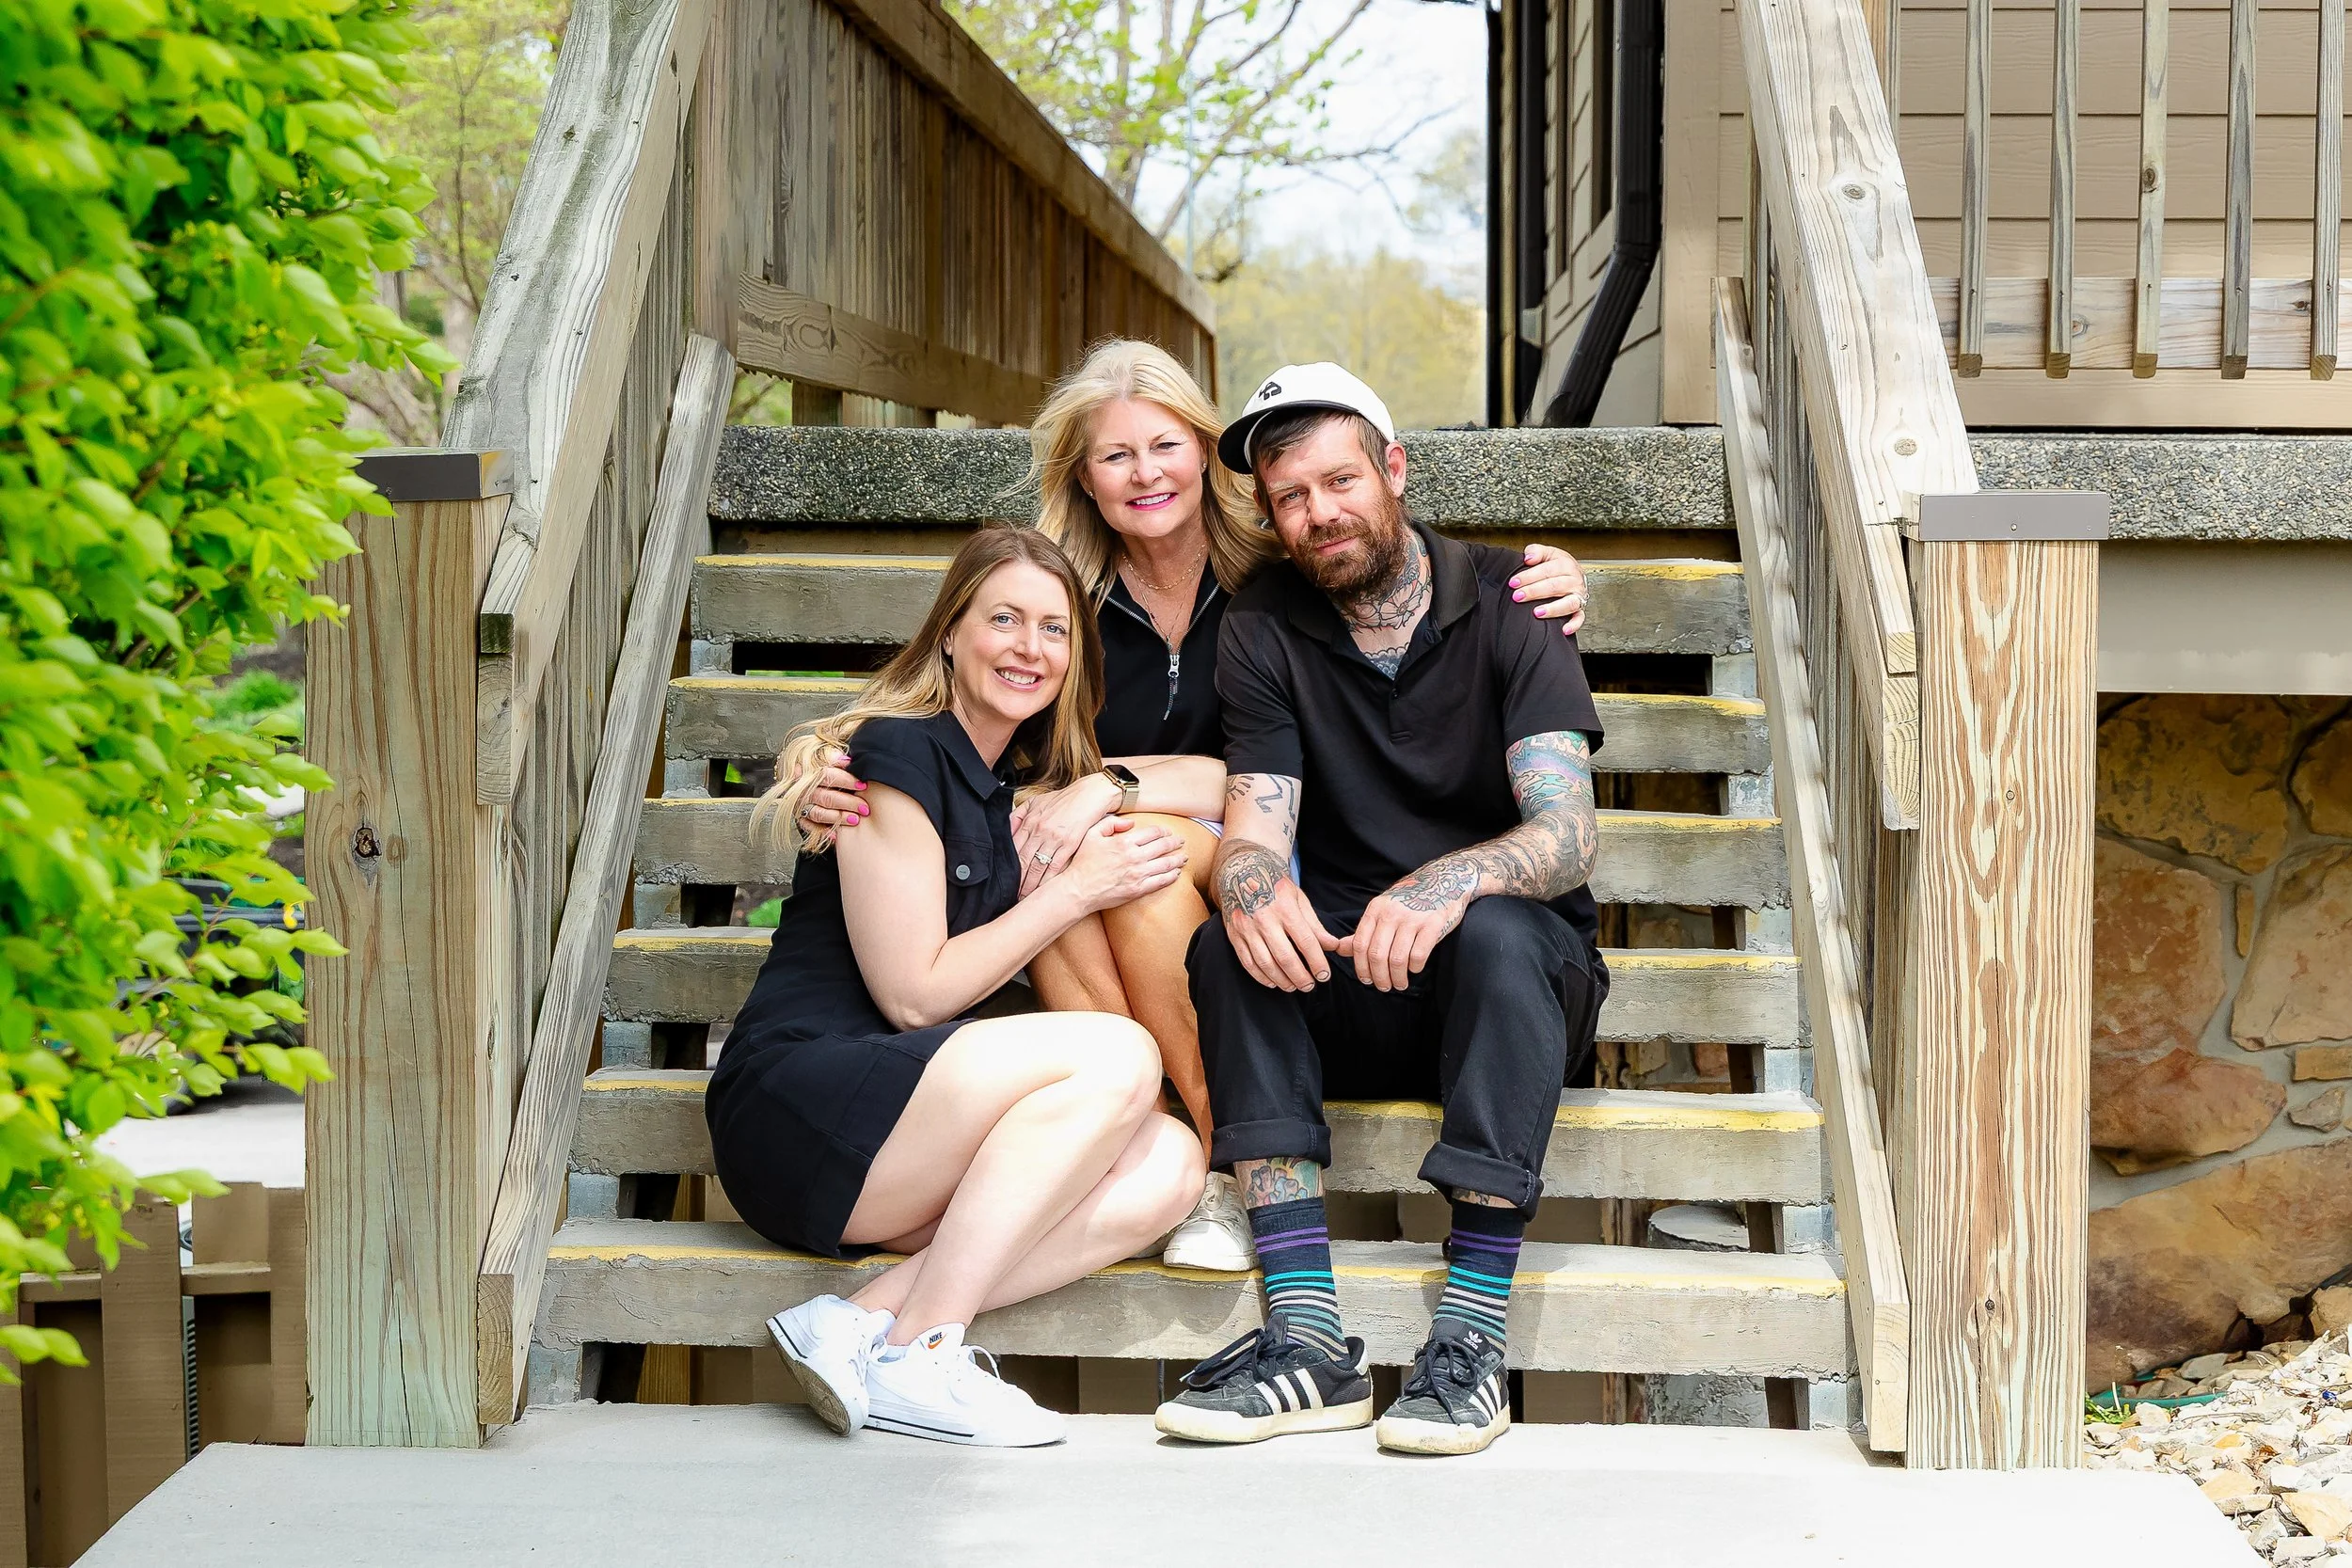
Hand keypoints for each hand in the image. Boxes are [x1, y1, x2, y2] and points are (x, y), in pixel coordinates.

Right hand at [798, 748, 865, 832]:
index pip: (826, 774)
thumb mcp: (822, 752)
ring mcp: (800, 804)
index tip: (862, 784)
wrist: (799, 775)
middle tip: (864, 807)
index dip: (845, 779)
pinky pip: (810, 827)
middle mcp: (803, 788)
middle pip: (825, 796)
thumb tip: (846, 760)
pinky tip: (836, 835)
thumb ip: (833, 755)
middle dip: (847, 802)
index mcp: (808, 769)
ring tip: (855, 820)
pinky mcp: (800, 817)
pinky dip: (823, 832)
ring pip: (819, 813)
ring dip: (838, 817)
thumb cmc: (819, 765)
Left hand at [1013, 773, 1123, 894]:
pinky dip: (1047, 880)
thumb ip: (1019, 815)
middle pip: (1022, 861)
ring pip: (1037, 867)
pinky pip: (1055, 866)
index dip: (1007, 867)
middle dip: (1016, 881)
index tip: (1004, 881)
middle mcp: (1039, 830)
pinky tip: (1043, 890)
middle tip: (1010, 896)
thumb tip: (1006, 830)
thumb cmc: (1064, 799)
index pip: (1013, 849)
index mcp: (1030, 821)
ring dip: (1029, 885)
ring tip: (1024, 898)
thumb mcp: (1037, 801)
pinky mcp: (1069, 844)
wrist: (1090, 795)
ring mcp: (1054, 838)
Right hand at [1054, 815, 1185, 913]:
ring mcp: (1138, 874)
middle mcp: (1134, 856)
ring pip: (1166, 864)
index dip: (1163, 831)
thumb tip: (1131, 822)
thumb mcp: (1091, 834)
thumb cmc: (1082, 862)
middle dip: (1175, 842)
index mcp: (1124, 841)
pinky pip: (1161, 881)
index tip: (1168, 831)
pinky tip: (1177, 873)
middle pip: (1163, 846)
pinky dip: (1172, 876)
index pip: (1152, 832)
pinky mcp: (1138, 889)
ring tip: (1184, 857)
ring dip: (1178, 859)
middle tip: (1181, 841)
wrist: (1077, 890)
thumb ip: (1111, 823)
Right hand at [1217, 846, 1340, 992]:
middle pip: (1285, 957)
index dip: (1317, 962)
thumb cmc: (1275, 886)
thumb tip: (1332, 946)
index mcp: (1285, 908)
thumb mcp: (1298, 899)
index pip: (1305, 941)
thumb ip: (1314, 925)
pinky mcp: (1234, 935)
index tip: (1324, 975)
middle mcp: (1264, 919)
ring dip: (1282, 980)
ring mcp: (1247, 928)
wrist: (1242, 872)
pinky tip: (1273, 983)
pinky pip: (1247, 962)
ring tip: (1293, 987)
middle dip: (1300, 976)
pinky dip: (1260, 976)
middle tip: (1310, 986)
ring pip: (1265, 963)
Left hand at [1338, 867, 1474, 990]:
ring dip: (1397, 977)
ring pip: (1397, 959)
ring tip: (1400, 984)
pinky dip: (1415, 968)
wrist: (1442, 881)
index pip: (1359, 944)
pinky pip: (1418, 955)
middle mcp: (1391, 912)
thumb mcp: (1383, 910)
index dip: (1360, 967)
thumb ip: (1364, 931)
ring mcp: (1413, 918)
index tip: (1366, 980)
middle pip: (1377, 955)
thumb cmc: (1410, 900)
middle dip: (1379, 977)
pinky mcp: (1433, 924)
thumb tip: (1340, 949)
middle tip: (1384, 987)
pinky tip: (1415, 969)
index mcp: (1376, 909)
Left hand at [1511, 543, 1585, 636]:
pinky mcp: (1580, 609)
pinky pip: (1580, 618)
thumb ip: (1536, 551)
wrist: (1575, 575)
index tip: (1514, 582)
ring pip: (1568, 603)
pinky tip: (1564, 629)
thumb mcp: (1548, 553)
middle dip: (1534, 592)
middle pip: (1555, 586)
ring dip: (1553, 609)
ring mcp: (1578, 595)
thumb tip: (1528, 557)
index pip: (1547, 570)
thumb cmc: (1558, 566)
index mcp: (1566, 564)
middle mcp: (1574, 580)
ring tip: (1537, 612)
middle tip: (1518, 596)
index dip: (1529, 576)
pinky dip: (1574, 624)